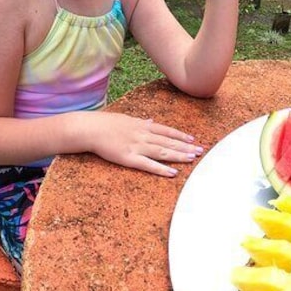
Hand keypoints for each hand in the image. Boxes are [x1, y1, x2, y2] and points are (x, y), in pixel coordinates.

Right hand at [88, 113, 203, 176]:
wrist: (89, 129)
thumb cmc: (104, 123)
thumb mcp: (125, 118)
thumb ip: (140, 121)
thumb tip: (150, 121)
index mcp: (141, 125)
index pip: (165, 130)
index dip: (180, 135)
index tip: (192, 139)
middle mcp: (142, 135)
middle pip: (168, 141)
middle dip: (185, 146)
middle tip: (200, 151)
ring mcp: (136, 146)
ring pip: (162, 152)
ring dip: (179, 155)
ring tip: (193, 159)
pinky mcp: (129, 158)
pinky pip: (148, 165)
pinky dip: (162, 169)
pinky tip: (173, 173)